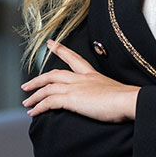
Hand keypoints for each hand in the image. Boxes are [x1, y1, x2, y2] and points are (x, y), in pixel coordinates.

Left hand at [22, 39, 139, 121]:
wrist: (129, 101)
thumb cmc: (127, 100)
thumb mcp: (116, 92)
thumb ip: (108, 94)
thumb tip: (109, 102)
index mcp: (92, 75)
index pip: (74, 59)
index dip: (61, 50)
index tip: (51, 43)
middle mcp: (82, 78)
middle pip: (54, 74)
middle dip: (38, 78)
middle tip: (27, 83)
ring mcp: (75, 87)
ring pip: (47, 87)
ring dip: (34, 95)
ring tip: (26, 102)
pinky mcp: (71, 98)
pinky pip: (48, 101)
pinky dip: (38, 106)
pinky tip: (33, 112)